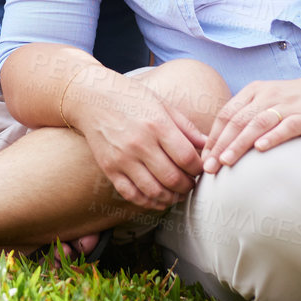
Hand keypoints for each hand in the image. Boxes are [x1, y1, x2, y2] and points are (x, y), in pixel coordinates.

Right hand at [66, 69, 209, 211]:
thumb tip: (208, 145)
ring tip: (178, 193)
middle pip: (173, 178)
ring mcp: (123, 158)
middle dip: (188, 186)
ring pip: (154, 191)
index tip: (201, 169)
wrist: (92, 97)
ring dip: (171, 198)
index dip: (199, 169)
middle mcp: (140, 144)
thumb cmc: (131, 98)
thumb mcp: (162, 105)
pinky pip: (132, 195)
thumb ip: (186, 127)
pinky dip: (148, 202)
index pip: (187, 158)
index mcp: (157, 125)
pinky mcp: (109, 169)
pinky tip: (158, 199)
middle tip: (191, 184)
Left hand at [203, 77, 300, 172]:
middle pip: (238, 120)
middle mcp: (267, 95)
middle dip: (221, 145)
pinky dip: (272, 137)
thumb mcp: (267, 101)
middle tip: (209, 167)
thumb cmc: (294, 102)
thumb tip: (222, 144)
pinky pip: (286, 126)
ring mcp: (286, 105)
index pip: (226, 114)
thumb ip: (247, 117)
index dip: (213, 137)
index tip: (204, 158)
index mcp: (254, 91)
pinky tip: (261, 149)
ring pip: (257, 124)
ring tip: (226, 161)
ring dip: (239, 143)